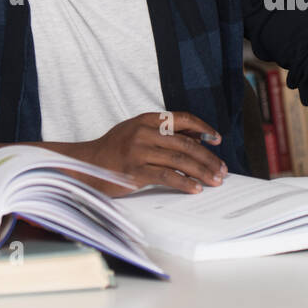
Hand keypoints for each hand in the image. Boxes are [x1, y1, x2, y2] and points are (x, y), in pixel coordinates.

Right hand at [83, 111, 226, 194]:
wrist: (85, 164)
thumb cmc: (115, 148)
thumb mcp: (137, 132)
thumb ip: (165, 133)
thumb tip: (198, 137)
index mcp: (147, 119)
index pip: (183, 118)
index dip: (203, 128)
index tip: (217, 140)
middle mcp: (143, 132)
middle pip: (186, 144)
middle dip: (208, 158)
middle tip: (222, 169)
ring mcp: (138, 151)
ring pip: (180, 161)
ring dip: (202, 172)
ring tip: (215, 181)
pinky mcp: (135, 171)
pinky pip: (167, 177)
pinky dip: (185, 183)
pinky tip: (196, 189)